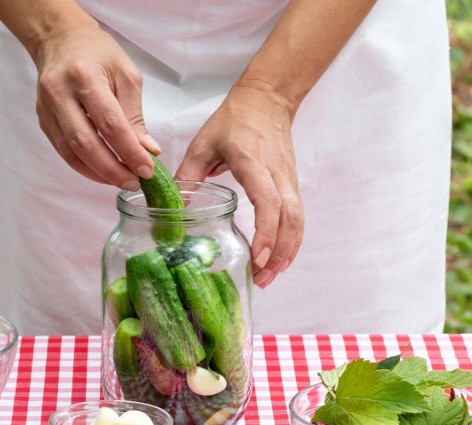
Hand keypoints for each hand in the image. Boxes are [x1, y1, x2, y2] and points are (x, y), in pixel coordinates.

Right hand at [33, 24, 158, 188]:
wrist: (60, 39)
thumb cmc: (98, 53)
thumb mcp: (127, 76)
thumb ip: (135, 116)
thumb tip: (147, 151)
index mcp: (85, 76)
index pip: (110, 125)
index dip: (130, 152)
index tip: (147, 170)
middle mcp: (60, 93)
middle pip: (86, 144)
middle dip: (113, 170)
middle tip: (134, 181)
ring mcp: (47, 109)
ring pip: (71, 153)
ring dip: (98, 173)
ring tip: (122, 179)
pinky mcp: (43, 120)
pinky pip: (63, 151)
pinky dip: (84, 166)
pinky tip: (103, 171)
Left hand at [175, 84, 304, 287]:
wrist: (267, 100)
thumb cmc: (234, 120)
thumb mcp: (203, 144)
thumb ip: (187, 177)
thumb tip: (173, 211)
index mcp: (253, 163)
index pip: (268, 200)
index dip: (266, 231)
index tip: (257, 256)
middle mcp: (277, 174)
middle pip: (288, 218)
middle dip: (277, 252)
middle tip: (260, 278)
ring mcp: (289, 180)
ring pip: (297, 221)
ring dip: (286, 252)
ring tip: (268, 277)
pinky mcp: (292, 185)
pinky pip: (298, 218)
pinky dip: (292, 242)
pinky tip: (279, 261)